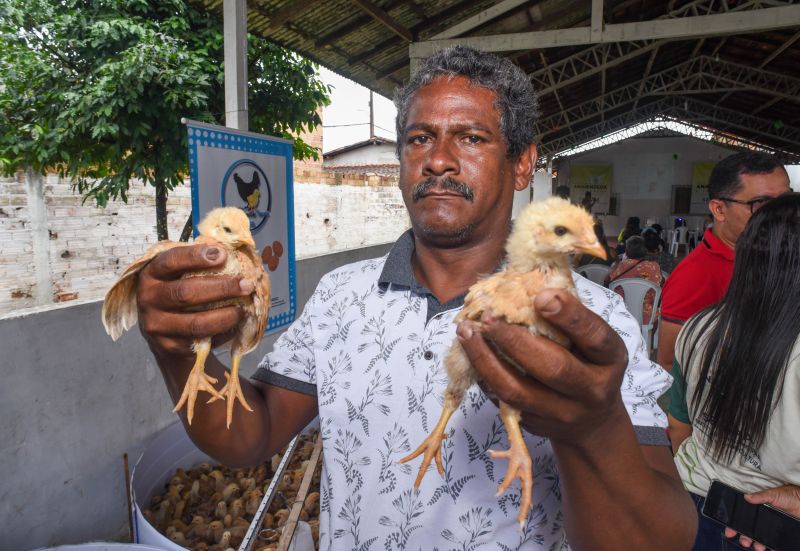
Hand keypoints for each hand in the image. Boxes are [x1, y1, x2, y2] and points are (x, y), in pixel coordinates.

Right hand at [137, 244, 250, 359]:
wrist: (163, 335)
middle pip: (186, 292)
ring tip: (243, 310)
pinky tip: (234, 326)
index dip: (195, 256)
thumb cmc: (178, 295)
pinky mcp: (169, 346)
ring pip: (196, 322)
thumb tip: (233, 254)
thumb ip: (199, 265)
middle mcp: (149, 299)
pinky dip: (222, 333)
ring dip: (225, 316)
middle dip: (222, 288)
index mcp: (151, 274)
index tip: (222, 255)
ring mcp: (156, 325)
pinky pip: (201, 340)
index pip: (170, 261)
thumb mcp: (179, 275)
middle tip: (246, 285)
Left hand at [457, 288, 628, 445]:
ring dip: (486, 359)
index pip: (594, 337)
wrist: (592, 423)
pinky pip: (503, 400)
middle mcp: (590, 389)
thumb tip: (527, 282)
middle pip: (553, 367)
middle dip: (515, 340)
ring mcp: (562, 413)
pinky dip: (483, 375)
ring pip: (517, 390)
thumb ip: (569, 317)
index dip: (569, 316)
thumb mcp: (592, 341)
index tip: (540, 296)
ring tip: (467, 332)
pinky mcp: (535, 424)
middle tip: (489, 316)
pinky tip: (470, 355)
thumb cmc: (589, 366)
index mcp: (609, 359)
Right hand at [723, 484, 799, 550]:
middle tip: (744, 541)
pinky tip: (769, 549)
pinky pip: (774, 544)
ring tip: (758, 547)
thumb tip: (746, 497)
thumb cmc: (790, 495)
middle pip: (749, 531)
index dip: (735, 525)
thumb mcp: (774, 494)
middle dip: (744, 538)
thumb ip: (760, 496)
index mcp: (757, 508)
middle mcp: (763, 519)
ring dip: (757, 545)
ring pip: (760, 540)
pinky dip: (771, 548)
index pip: (743, 518)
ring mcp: (771, 528)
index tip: (730, 530)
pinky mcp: (780, 534)